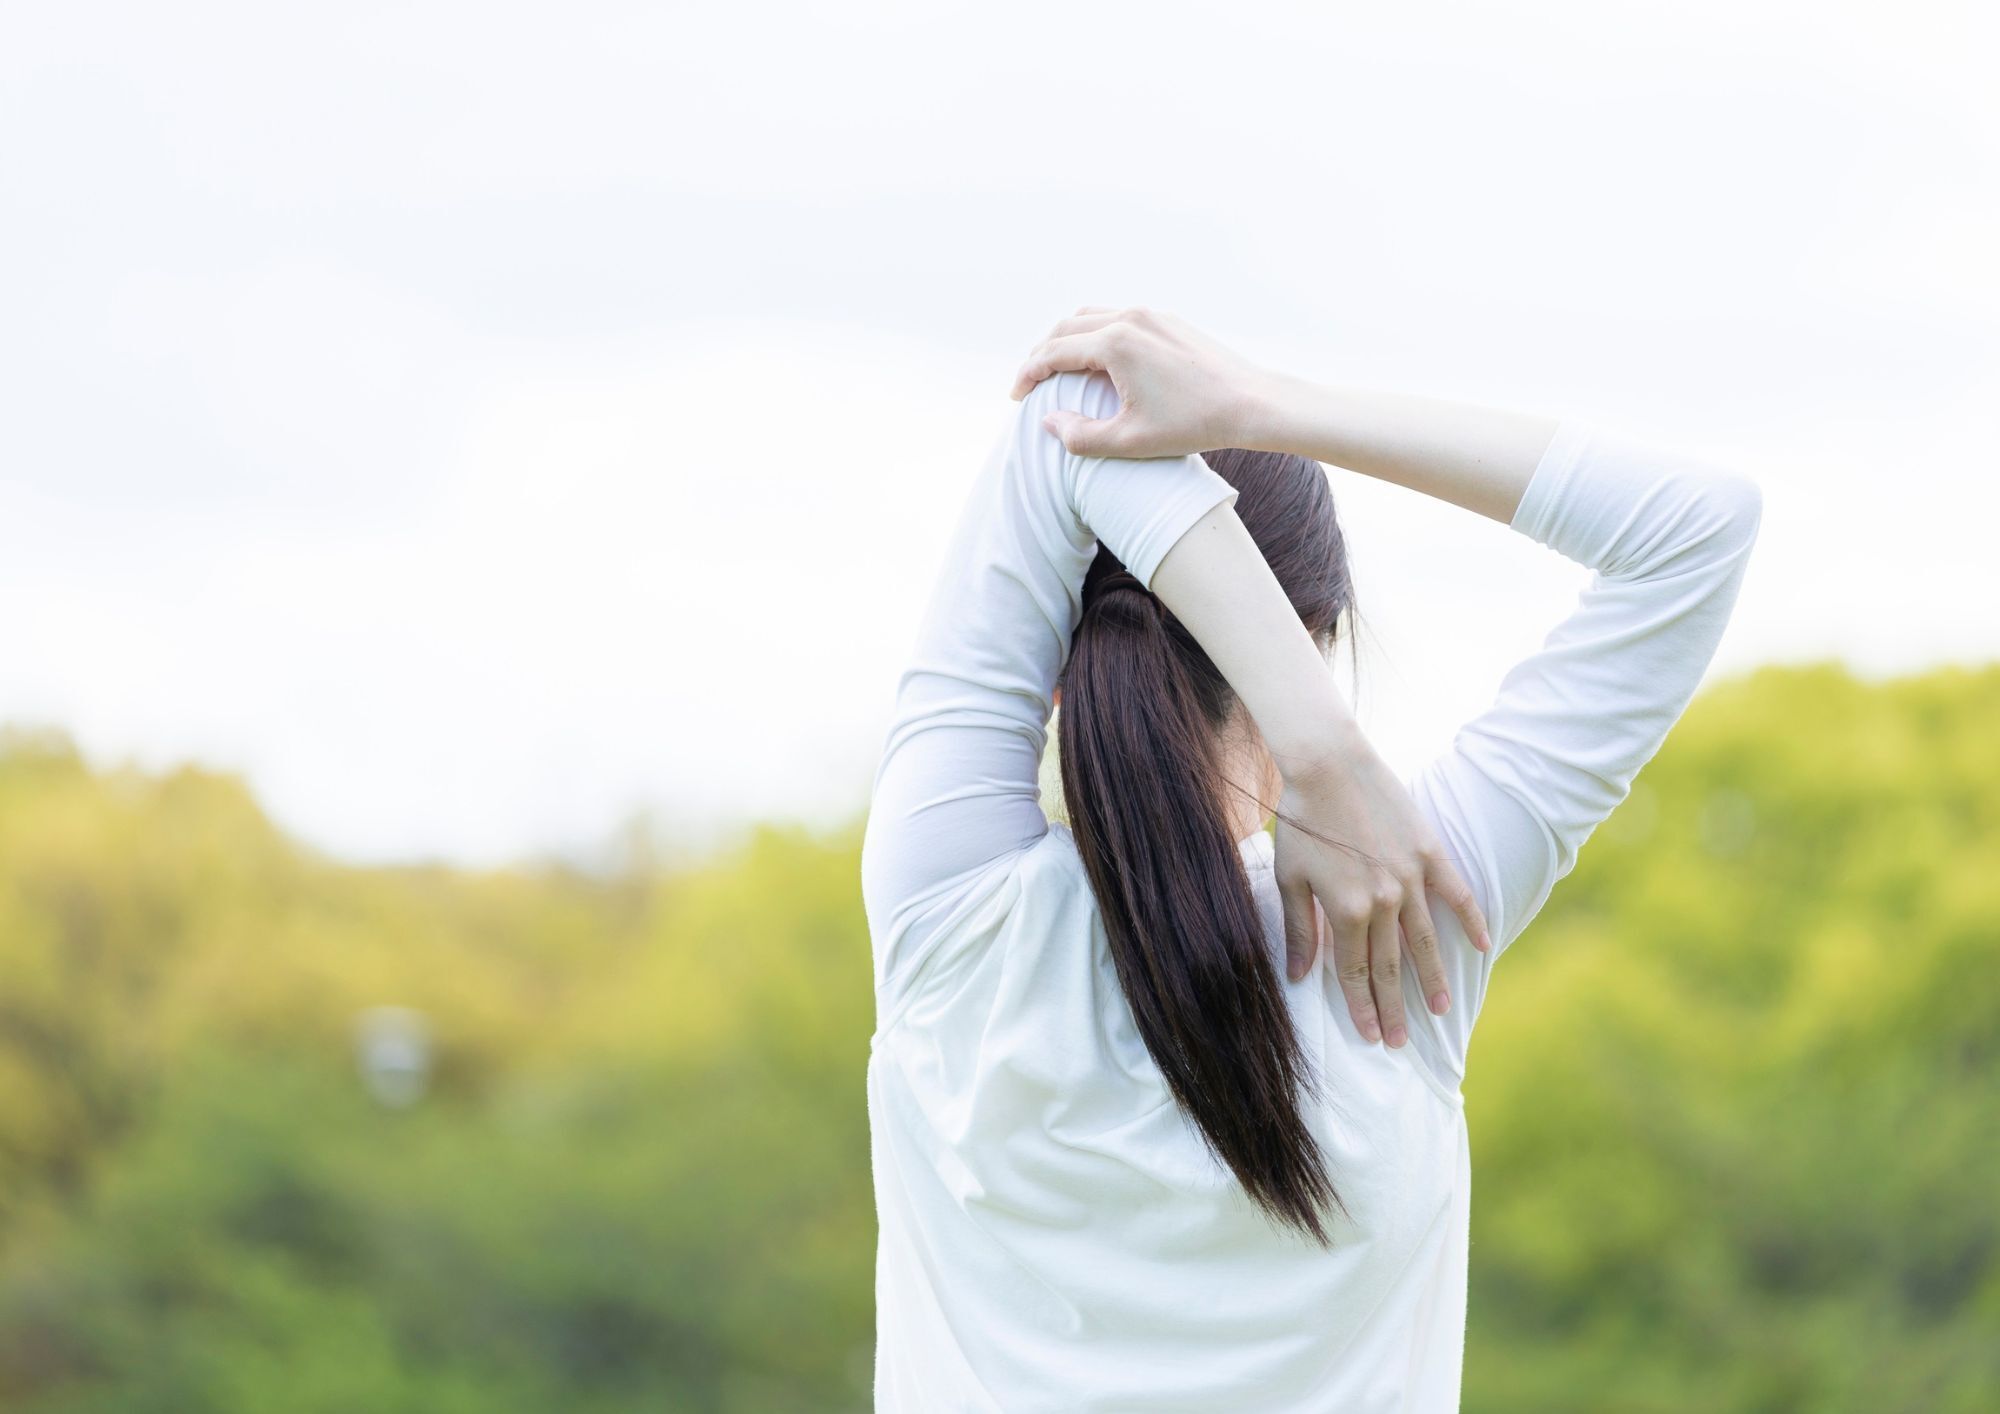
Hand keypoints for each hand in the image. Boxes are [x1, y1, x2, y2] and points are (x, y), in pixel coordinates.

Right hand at [1008, 306, 1284, 458]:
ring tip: (1059, 368)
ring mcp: (1151, 314)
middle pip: (1067, 326)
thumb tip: (1050, 422)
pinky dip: (1096, 334)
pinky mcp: (1168, 320)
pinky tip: (1099, 360)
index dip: (1028, 375)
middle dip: (1042, 352)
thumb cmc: (1194, 425)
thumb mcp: (1130, 441)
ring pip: (1092, 316)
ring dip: (1068, 339)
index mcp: (1115, 344)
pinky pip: (1118, 318)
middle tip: (1032, 381)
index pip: (1053, 352)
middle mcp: (1129, 318)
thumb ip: (1081, 436)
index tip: (1017, 397)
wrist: (1252, 403)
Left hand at [1272, 742, 1491, 1047]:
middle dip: (1394, 1007)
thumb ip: (1300, 930)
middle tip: (1401, 1041)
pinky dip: (1470, 921)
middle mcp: (1384, 901)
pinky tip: (1481, 947)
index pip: (1354, 971)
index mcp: (1347, 910)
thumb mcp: (1290, 878)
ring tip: (1439, 1009)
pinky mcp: (1429, 852)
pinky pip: (1456, 894)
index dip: (1361, 1006)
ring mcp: (1412, 877)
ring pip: (1425, 940)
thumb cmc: (1300, 821)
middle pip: (1390, 965)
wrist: (1328, 765)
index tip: (1371, 1035)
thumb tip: (1298, 976)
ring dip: (1431, 978)